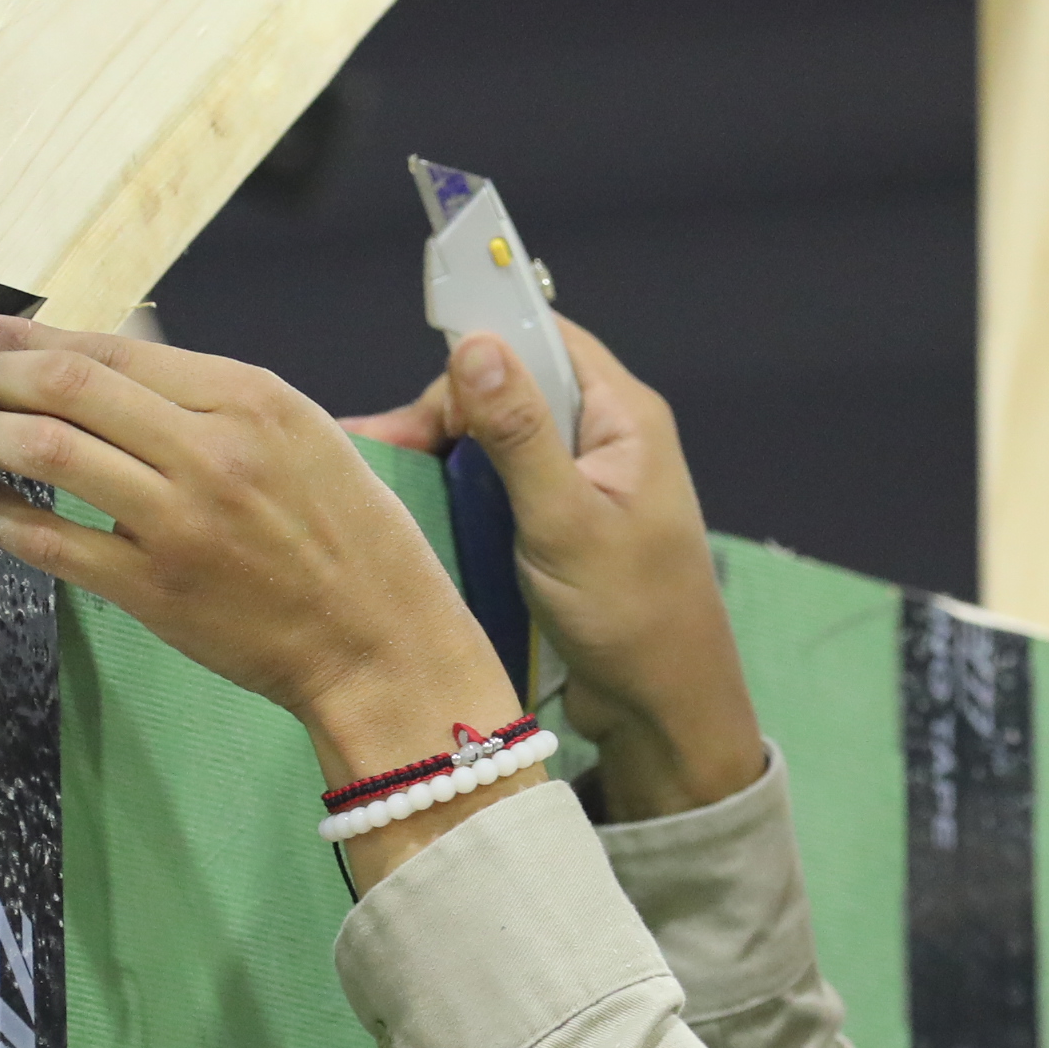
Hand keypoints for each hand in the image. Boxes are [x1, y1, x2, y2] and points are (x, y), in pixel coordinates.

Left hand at [0, 315, 536, 884]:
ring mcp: (178, 520)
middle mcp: (212, 449)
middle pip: (71, 388)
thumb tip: (117, 371)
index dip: (36, 337)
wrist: (379, 642)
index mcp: (252, 399)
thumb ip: (217, 399)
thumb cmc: (352, 539)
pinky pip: (52, 543)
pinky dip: (4, 521)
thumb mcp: (305, 434)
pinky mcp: (153, 588)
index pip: (116, 348)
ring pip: (50, 452)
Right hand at [345, 317, 764, 821]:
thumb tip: (476, 345)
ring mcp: (586, 482)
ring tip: (386, 476)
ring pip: (502, 438)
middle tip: (387, 452)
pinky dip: (463, 492)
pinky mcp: (565, 524)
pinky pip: (505, 486)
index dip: (481, 349)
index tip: (422, 397)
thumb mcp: (564, 521)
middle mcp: (607, 437)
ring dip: (448, 455)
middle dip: (449, 412)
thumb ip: (519, 434)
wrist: (662, 709)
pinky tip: (417, 509)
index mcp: (624, 417)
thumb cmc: (629, 616)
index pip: (545, 338)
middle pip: (514, 387)